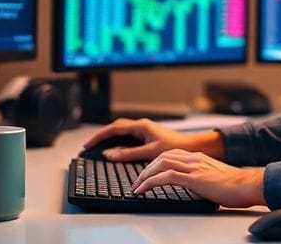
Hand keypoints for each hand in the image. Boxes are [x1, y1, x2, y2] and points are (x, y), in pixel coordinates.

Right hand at [81, 118, 223, 161]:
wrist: (192, 147)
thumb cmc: (176, 147)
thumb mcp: (150, 152)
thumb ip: (129, 154)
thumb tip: (110, 154)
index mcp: (141, 126)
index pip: (114, 128)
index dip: (99, 136)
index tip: (88, 144)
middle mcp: (141, 126)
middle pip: (115, 128)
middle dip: (101, 136)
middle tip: (89, 146)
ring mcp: (144, 131)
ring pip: (121, 132)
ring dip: (109, 138)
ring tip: (97, 147)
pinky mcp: (147, 137)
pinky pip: (127, 137)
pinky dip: (118, 143)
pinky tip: (114, 150)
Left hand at [131, 149, 264, 207]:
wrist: (249, 185)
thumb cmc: (236, 186)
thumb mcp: (213, 180)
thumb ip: (200, 180)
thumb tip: (191, 189)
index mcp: (198, 158)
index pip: (170, 155)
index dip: (155, 164)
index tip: (146, 174)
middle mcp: (194, 158)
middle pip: (162, 157)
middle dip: (146, 169)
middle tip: (136, 182)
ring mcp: (194, 166)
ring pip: (160, 164)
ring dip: (144, 175)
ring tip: (136, 187)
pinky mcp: (194, 177)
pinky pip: (166, 177)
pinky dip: (150, 182)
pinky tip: (143, 189)